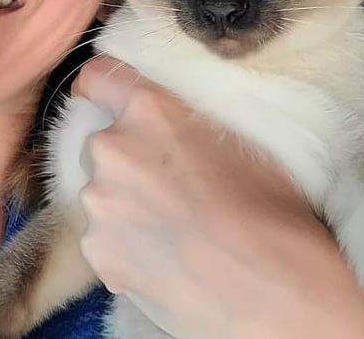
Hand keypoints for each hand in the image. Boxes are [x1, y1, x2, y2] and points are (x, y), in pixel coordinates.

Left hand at [71, 56, 363, 338]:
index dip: (99, 88)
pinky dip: (124, 244)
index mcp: (147, 111)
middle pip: (103, 143)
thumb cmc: (266, 205)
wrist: (266, 285)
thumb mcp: (235, 136)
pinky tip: (162, 257)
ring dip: (124, 203)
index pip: (98, 79)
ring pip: (101, 192)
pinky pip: (103, 237)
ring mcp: (100, 201)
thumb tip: (172, 119)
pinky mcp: (97, 249)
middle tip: (165, 183)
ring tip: (169, 228)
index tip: (103, 98)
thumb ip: (182, 118)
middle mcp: (112, 148)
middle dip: (125, 158)